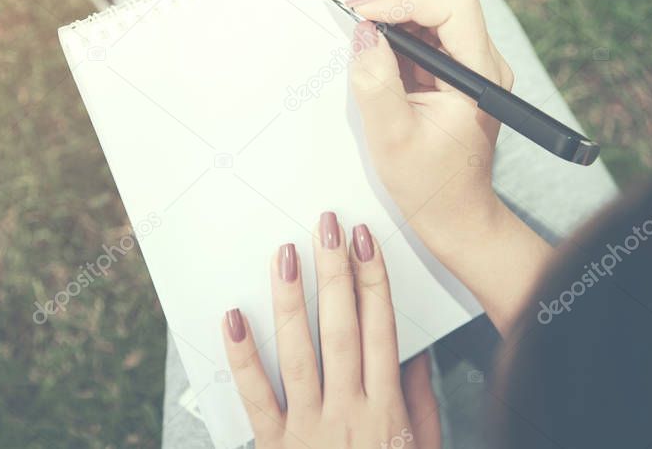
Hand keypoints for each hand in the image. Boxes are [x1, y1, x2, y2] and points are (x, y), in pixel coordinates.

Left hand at [221, 213, 441, 448]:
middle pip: (343, 330)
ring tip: (285, 254)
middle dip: (336, 273)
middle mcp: (349, 414)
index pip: (382, 330)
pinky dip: (241, 357)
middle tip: (328, 225)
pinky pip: (255, 398)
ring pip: (299, 354)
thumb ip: (418, 401)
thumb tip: (413, 350)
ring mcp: (309, 430)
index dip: (375, 280)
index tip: (366, 240)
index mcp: (386, 411)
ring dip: (292, 301)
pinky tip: (233, 317)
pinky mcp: (275, 447)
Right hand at [347, 0, 550, 331]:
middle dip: (396, 7)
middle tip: (356, 27)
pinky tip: (378, 64)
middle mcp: (484, 64)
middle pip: (444, 2)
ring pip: (433, 17)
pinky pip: (427, 40)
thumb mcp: (391, 136)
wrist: (455, 215)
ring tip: (363, 49)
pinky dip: (398, 42)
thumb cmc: (430, 186)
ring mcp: (473, 68)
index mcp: (480, 76)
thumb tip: (363, 34)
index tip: (362, 15)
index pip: (452, 4)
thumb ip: (375, 82)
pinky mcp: (457, 75)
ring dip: (394, 25)